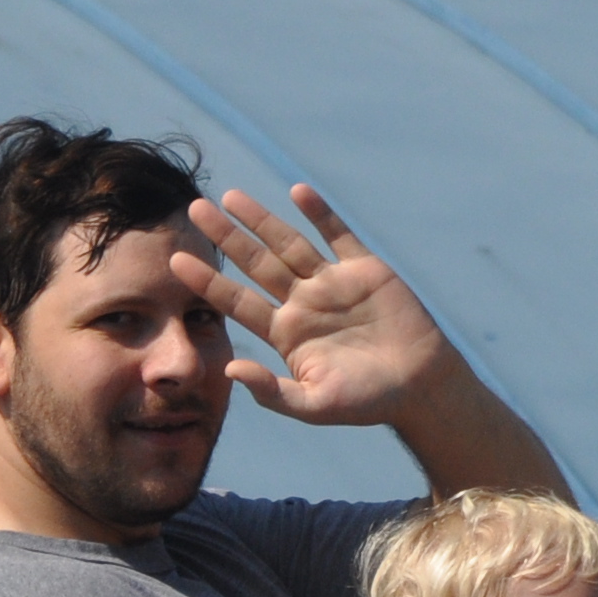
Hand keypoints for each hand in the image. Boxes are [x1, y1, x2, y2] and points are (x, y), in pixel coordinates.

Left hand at [174, 184, 459, 429]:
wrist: (421, 385)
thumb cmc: (367, 401)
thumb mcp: (314, 404)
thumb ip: (272, 391)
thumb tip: (230, 368)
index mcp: (286, 333)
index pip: (237, 301)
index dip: (208, 281)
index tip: (176, 261)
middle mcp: (303, 303)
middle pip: (256, 263)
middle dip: (227, 237)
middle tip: (195, 209)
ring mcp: (332, 283)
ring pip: (289, 244)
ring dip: (261, 220)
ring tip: (231, 196)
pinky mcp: (364, 269)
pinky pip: (337, 235)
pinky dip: (319, 213)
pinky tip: (297, 192)